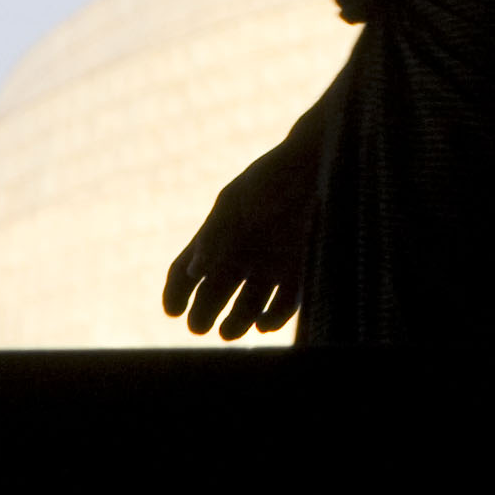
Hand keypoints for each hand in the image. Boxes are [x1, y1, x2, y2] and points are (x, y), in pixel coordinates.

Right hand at [163, 131, 320, 340]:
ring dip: (235, 324)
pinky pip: (282, 306)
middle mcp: (241, 255)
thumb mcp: (238, 201)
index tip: (173, 312)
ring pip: (246, 308)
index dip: (176, 293)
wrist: (322, 163)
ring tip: (229, 331)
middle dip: (203, 315)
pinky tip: (262, 324)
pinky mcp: (299, 271)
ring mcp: (270, 265)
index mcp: (218, 237)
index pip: (186, 272)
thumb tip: (194, 272)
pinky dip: (272, 319)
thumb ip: (215, 236)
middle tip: (200, 326)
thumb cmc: (274, 178)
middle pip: (213, 295)